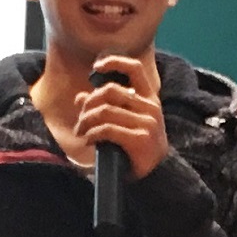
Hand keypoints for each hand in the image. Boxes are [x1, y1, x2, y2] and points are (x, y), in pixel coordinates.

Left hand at [74, 58, 170, 177]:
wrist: (156, 174)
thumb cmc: (138, 147)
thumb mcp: (125, 123)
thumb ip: (104, 107)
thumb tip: (79, 97)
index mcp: (149, 98)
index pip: (134, 69)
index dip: (114, 62)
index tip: (96, 67)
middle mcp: (150, 107)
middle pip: (110, 91)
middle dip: (89, 104)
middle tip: (80, 120)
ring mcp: (146, 123)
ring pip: (105, 111)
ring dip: (86, 121)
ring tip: (80, 132)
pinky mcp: (140, 139)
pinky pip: (107, 129)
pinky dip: (92, 134)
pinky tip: (88, 140)